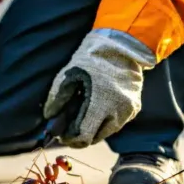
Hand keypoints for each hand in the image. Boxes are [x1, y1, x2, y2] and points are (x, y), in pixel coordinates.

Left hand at [43, 31, 153, 147]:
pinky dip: (105, 121)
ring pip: (106, 132)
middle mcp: (118, 112)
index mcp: (101, 103)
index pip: (84, 136)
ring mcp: (128, 111)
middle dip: (80, 135)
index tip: (62, 134)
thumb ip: (57, 98)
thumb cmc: (93, 58)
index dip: (70, 138)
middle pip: (95, 138)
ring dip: (94, 129)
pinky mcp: (135, 108)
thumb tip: (49, 116)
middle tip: (70, 127)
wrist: (123, 45)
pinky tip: (97, 109)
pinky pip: (116, 123)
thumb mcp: (69, 74)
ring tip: (83, 116)